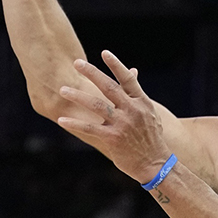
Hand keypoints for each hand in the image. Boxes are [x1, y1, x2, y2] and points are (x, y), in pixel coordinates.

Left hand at [56, 50, 173, 183]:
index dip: (116, 65)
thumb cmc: (150, 137)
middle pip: (109, 87)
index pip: (128, 79)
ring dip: (78, 96)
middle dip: (92, 73)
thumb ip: (137, 93)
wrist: (155, 164)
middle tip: (76, 63)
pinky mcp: (113, 138)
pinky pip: (90, 128)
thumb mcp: (149, 113)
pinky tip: (62, 119)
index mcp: (141, 102)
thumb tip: (133, 72)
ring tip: (63, 89)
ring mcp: (123, 124)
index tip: (104, 53)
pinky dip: (75, 123)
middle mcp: (132, 110)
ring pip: (97, 105)